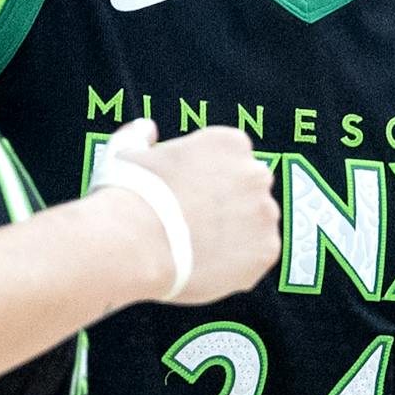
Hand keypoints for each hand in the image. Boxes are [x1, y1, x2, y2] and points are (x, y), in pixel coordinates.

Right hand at [100, 120, 278, 304]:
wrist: (136, 243)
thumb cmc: (130, 196)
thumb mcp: (127, 153)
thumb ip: (140, 136)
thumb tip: (146, 129)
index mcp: (229, 143)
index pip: (231, 158)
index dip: (209, 178)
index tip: (190, 194)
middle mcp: (255, 173)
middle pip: (249, 189)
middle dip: (230, 203)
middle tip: (196, 222)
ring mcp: (264, 213)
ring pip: (255, 224)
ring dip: (236, 233)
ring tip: (199, 248)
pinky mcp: (266, 250)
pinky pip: (257, 256)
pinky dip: (238, 263)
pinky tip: (208, 264)